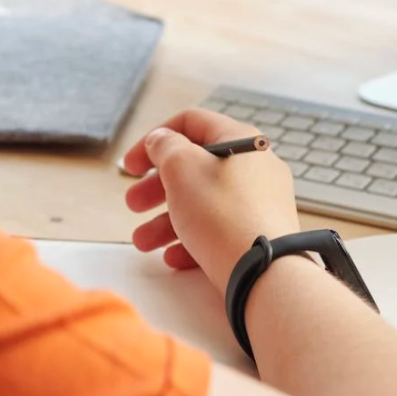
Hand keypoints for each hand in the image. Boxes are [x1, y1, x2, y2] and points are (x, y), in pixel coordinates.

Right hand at [122, 108, 301, 294]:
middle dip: (156, 187)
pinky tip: (174, 257)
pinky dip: (193, 240)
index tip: (133, 166)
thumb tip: (162, 140)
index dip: (154, 140)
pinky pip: (220, 230)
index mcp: (240, 140)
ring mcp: (261, 202)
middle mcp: (255, 167)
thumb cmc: (225, 215)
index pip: (191, 123)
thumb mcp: (181, 168)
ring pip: (203, 203)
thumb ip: (165, 147)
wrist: (263, 272)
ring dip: (166, 221)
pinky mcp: (260, 234)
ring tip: (143, 242)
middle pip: (195, 168)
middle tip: (134, 204)